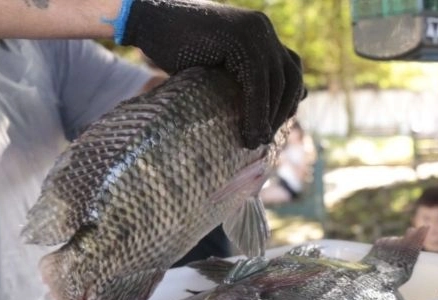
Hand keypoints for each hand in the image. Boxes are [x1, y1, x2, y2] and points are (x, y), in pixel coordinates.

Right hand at [120, 0, 305, 148]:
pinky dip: (256, 111)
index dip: (289, 97)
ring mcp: (253, 31)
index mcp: (260, 31)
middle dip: (283, 109)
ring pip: (277, 81)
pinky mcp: (239, 39)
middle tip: (267, 136)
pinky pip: (257, 82)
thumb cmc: (174, 46)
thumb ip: (239, 77)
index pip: (290, 68)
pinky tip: (248, 132)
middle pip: (291, 75)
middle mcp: (262, 28)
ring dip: (270, 116)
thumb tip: (261, 111)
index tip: (277, 122)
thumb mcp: (216, 64)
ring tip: (256, 141)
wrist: (147, 20)